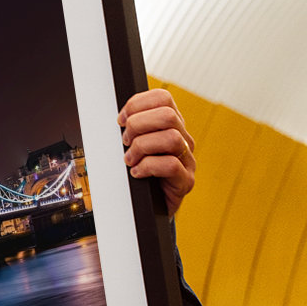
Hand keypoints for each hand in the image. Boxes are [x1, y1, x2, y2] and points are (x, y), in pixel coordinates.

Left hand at [118, 88, 195, 216]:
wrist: (148, 206)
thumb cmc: (139, 172)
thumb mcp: (133, 145)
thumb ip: (131, 128)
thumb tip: (118, 118)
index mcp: (171, 125)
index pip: (162, 98)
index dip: (137, 104)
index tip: (121, 120)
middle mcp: (183, 139)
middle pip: (168, 115)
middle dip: (138, 125)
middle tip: (125, 141)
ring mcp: (187, 160)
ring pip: (171, 138)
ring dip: (142, 147)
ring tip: (130, 159)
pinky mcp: (186, 181)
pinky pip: (170, 165)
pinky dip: (147, 167)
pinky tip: (137, 172)